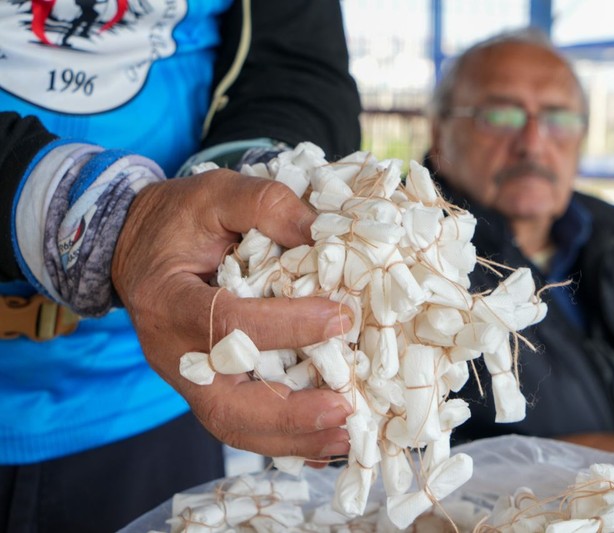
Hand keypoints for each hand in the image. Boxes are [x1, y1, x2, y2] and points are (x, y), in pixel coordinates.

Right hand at [111, 169, 353, 460]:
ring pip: (232, 425)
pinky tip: (323, 442)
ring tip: (344, 439)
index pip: (227, 323)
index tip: (339, 319)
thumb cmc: (179, 220)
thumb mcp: (216, 193)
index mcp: (168, 300)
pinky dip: (282, 439)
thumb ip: (264, 204)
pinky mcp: (204, 386)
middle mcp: (172, 352)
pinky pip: (240, 423)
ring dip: (290, 439)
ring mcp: (186, 377)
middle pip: (224, 403)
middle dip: (287, 415)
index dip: (286, 326)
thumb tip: (322, 234)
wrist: (138, 248)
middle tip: (342, 410)